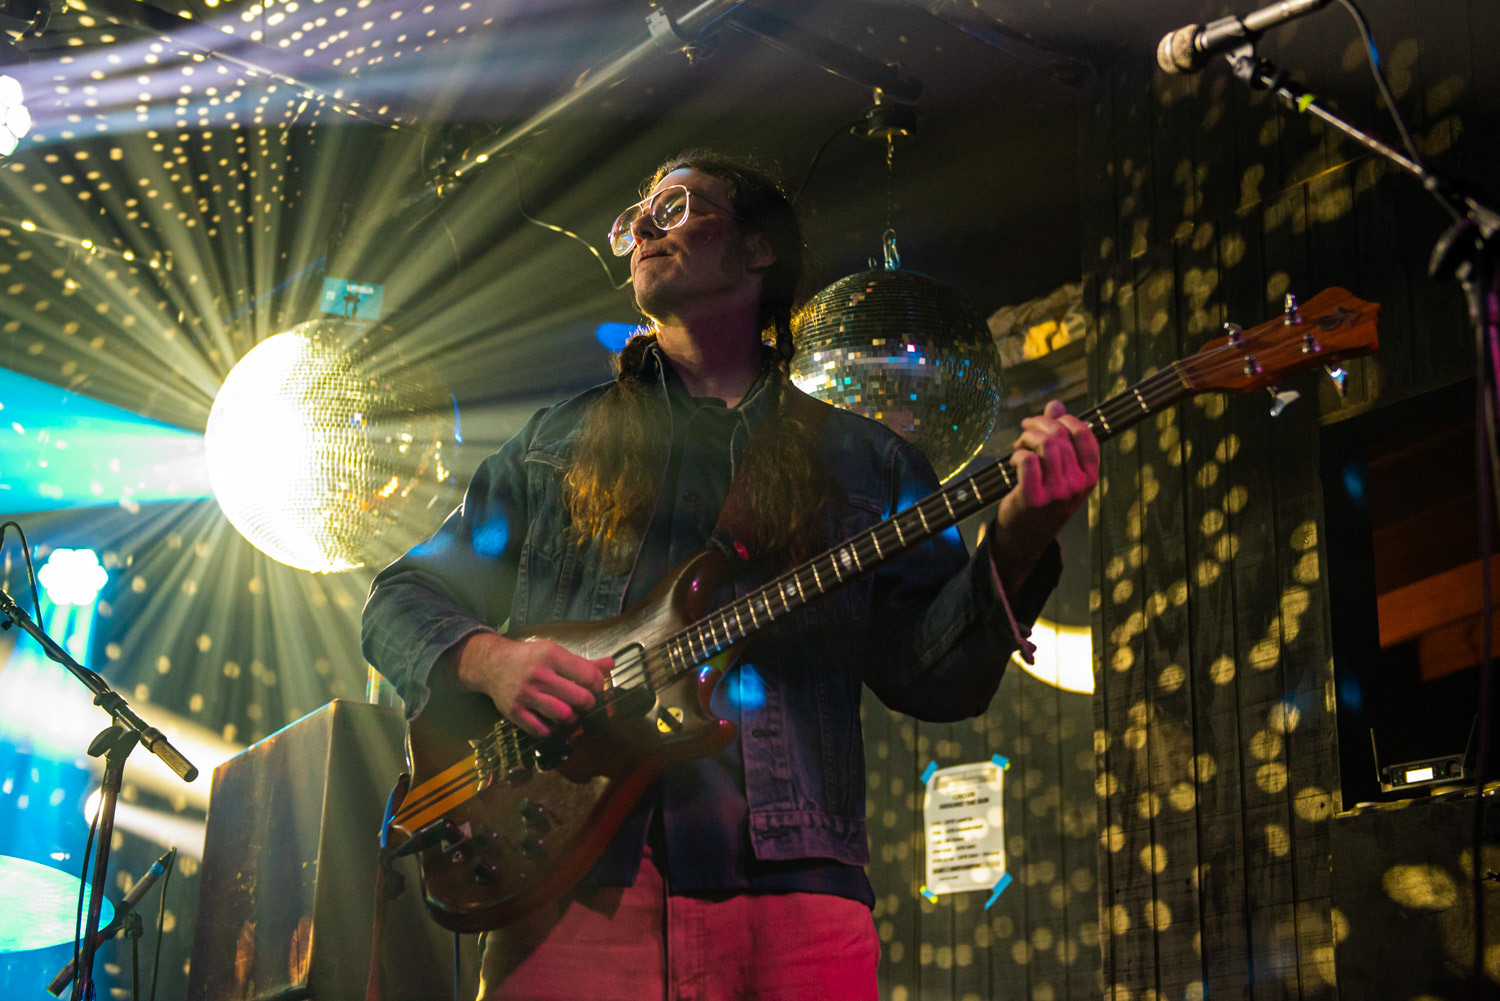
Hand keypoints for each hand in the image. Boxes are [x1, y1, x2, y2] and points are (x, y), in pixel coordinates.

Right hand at [448, 631, 611, 737]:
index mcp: (552, 656)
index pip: (589, 676)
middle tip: (584, 702)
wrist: (492, 665)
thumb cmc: (530, 658)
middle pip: (580, 699)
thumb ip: (584, 663)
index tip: (594, 687)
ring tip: (570, 713)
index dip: (598, 685)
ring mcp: (525, 695)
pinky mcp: (514, 712)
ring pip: (563, 716)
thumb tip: (612, 665)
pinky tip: (552, 721)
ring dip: (572, 719)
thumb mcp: (555, 652)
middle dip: (588, 703)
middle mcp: (539, 675)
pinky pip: (542, 730)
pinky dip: (552, 730)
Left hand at [987, 400, 1099, 590]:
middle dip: (1038, 425)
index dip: (1066, 419)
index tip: (1049, 418)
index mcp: (1090, 476)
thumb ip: (1061, 437)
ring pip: (1045, 445)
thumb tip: (1055, 405)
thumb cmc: (1044, 499)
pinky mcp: (1034, 498)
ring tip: (1019, 444)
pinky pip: (1027, 460)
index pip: (1085, 435)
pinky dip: (1018, 454)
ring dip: (1026, 437)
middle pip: (1060, 436)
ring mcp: (1057, 493)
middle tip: (1025, 428)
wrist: (1026, 537)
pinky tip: (1014, 460)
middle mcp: (1077, 485)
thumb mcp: (1061, 471)